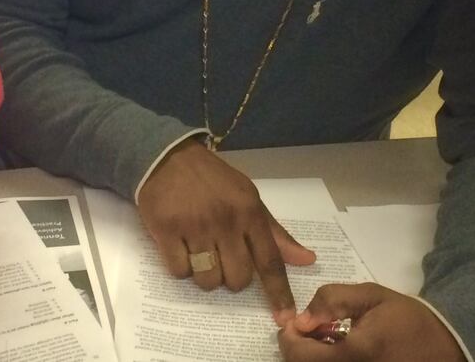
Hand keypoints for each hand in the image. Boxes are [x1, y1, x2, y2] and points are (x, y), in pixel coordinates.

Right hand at [135, 140, 315, 322]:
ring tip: (199, 252)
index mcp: (250, 212)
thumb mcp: (248, 198)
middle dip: (232, 277)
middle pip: (238, 278)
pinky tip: (180, 247)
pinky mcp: (167, 231)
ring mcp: (195, 226)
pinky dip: (181, 267)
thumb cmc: (213, 181)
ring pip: (208, 280)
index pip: (270, 261)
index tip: (285, 317)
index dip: (279, 292)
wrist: (167, 158)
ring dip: (205, 275)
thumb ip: (275, 233)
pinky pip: (179, 272)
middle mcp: (226, 221)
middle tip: (222, 257)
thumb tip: (307, 259)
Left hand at [277, 284, 462, 361]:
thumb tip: (302, 318)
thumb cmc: (407, 319)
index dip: (288, 339)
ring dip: (313, 358)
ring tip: (326, 341)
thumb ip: (334, 300)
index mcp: (356, 353)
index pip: (301, 356)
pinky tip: (340, 353)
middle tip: (310, 330)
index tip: (292, 324)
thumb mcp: (372, 297)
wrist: (444, 346)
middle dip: (299, 349)